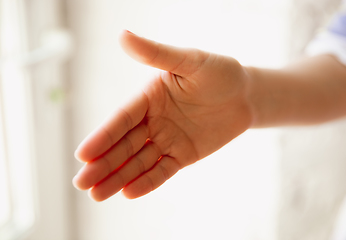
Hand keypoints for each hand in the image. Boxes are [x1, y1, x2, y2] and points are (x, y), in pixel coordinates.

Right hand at [72, 30, 253, 200]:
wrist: (246, 94)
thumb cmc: (219, 72)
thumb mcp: (189, 60)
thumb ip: (157, 54)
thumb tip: (123, 35)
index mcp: (148, 98)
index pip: (121, 119)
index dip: (103, 136)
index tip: (83, 154)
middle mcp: (153, 121)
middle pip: (124, 145)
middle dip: (103, 164)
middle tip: (80, 183)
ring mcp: (167, 140)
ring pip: (138, 162)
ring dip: (118, 178)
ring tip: (96, 195)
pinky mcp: (183, 155)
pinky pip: (163, 171)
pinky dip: (147, 182)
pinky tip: (128, 193)